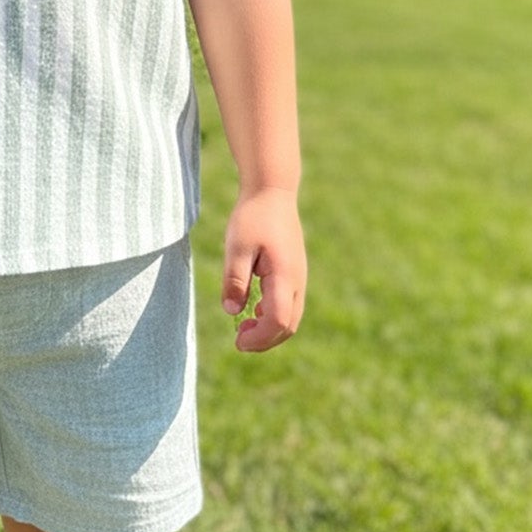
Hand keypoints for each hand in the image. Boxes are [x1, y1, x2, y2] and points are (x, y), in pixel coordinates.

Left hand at [222, 187, 306, 351]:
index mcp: (284, 276)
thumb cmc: (252, 217)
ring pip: (292, 317)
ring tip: (244, 328)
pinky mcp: (295, 273)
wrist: (272, 192)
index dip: (260, 338)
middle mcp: (297, 280)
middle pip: (289, 325)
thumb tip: (231, 312)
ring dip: (270, 330)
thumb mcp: (236, 246)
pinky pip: (290, 304)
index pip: (279, 321)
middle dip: (265, 340)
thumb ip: (234, 279)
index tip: (237, 340)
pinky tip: (254, 310)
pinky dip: (275, 316)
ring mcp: (299, 277)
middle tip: (238, 340)